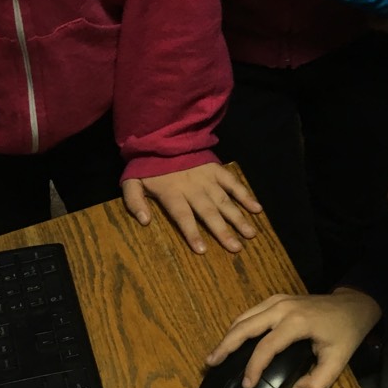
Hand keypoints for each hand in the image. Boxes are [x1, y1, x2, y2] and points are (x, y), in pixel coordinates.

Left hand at [122, 162, 261, 253]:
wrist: (161, 137)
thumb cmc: (147, 166)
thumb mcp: (131, 183)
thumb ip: (134, 202)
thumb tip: (144, 221)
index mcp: (172, 192)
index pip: (183, 216)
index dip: (192, 232)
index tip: (203, 250)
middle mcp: (192, 187)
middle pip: (208, 212)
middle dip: (222, 231)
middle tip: (236, 248)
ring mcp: (207, 178)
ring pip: (224, 200)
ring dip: (238, 218)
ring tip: (250, 234)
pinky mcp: (216, 169)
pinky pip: (232, 183)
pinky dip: (245, 195)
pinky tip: (256, 209)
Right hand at [203, 288, 381, 387]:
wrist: (353, 306)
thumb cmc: (345, 333)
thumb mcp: (339, 361)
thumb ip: (318, 381)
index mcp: (297, 323)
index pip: (266, 346)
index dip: (253, 367)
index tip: (246, 385)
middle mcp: (282, 308)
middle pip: (245, 326)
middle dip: (226, 345)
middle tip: (210, 363)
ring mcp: (277, 301)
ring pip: (243, 317)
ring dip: (228, 336)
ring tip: (216, 354)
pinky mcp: (275, 300)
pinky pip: (250, 313)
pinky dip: (238, 328)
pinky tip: (232, 341)